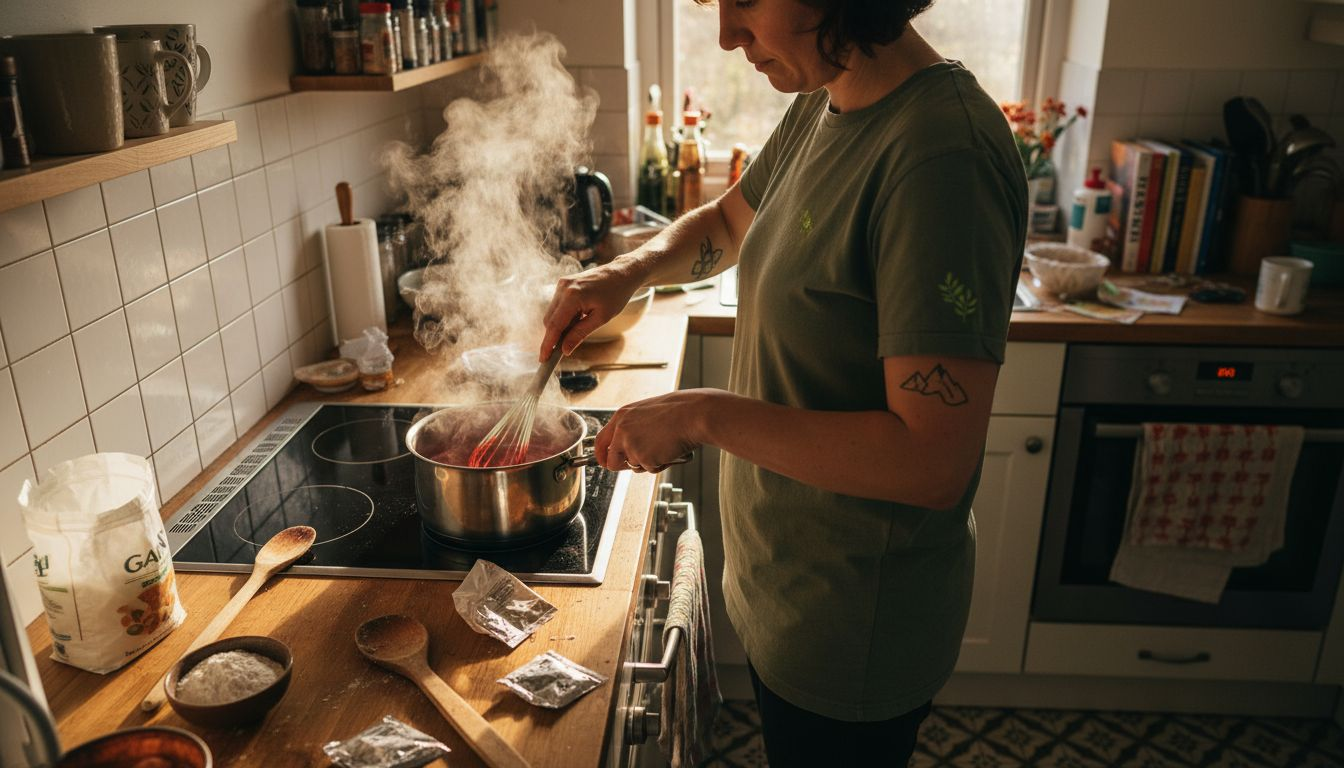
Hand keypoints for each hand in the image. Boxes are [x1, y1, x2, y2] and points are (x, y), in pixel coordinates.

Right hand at [539, 262, 644, 359]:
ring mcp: (562, 284)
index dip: (547, 344)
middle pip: (549, 320)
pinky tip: (579, 316)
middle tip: (565, 348)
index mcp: (572, 296)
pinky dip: (564, 315)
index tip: (543, 359)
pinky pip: (557, 305)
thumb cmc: (616, 295)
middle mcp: (563, 288)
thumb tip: (565, 349)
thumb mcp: (600, 318)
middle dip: (554, 336)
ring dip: (561, 325)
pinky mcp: (563, 283)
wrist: (622, 274)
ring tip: (582, 323)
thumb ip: (580, 334)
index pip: (554, 326)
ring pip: (552, 313)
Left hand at [594, 390, 714, 471]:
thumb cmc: (677, 412)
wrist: (693, 414)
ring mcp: (631, 445)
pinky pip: (649, 469)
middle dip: (623, 466)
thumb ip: (632, 427)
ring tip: (662, 447)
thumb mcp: (646, 413)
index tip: (605, 462)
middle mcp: (622, 431)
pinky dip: (659, 464)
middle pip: (611, 461)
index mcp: (621, 416)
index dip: (602, 455)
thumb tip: (626, 446)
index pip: (600, 441)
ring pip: (633, 466)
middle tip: (640, 461)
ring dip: (647, 463)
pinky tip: (668, 450)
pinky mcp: (644, 457)